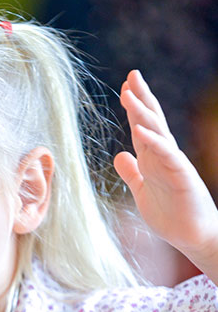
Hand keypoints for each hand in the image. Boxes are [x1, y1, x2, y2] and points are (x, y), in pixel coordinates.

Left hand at [114, 70, 217, 277]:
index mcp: (153, 158)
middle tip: (131, 75)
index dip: (134, 107)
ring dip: (142, 112)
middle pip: (151, 121)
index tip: (125, 87)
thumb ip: (132, 173)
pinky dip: (152, 141)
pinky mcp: (181, 175)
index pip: (143, 126)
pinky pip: (166, 154)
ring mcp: (173, 163)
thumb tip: (119, 156)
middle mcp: (164, 155)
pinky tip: (139, 130)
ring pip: (158, 131)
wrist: (192, 236)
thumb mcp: (142, 191)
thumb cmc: (171, 215)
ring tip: (129, 94)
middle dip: (141, 98)